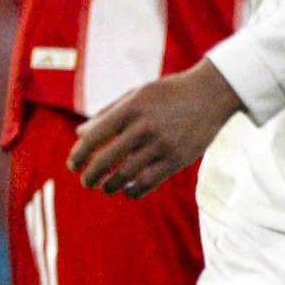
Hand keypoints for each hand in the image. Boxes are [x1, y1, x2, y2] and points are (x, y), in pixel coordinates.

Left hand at [69, 61, 244, 197]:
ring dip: (110, 186)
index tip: (72, 165)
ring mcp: (162, 145)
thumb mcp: (137, 94)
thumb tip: (80, 134)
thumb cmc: (169, 93)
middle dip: (91, 175)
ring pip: (126, 175)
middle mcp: (145, 127)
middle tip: (86, 182)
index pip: (95, 136)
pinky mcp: (178, 159)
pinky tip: (128, 191)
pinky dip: (134, 191)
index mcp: (131, 108)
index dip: (79, 154)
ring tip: (106, 188)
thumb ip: (108, 113)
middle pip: (106, 159)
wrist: (211, 94)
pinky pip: (149, 182)